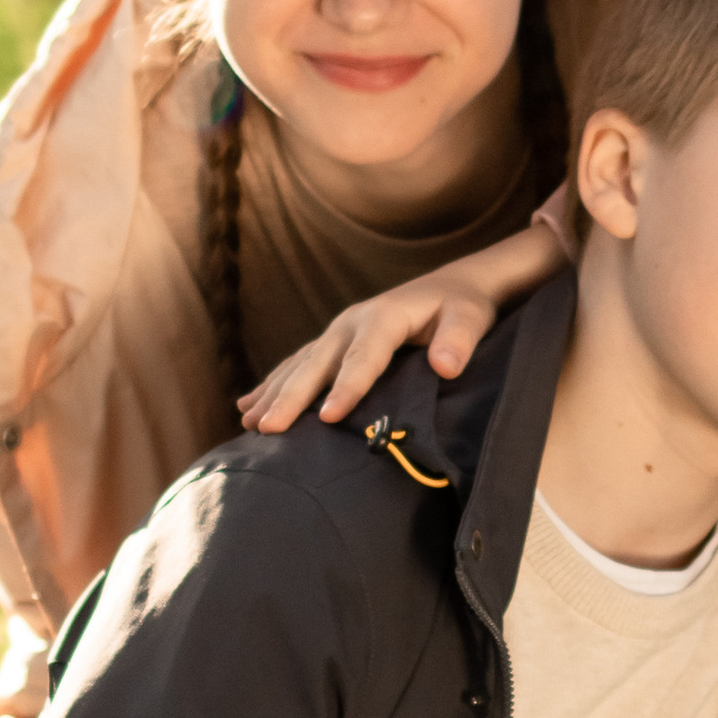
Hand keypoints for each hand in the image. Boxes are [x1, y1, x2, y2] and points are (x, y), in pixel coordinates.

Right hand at [240, 224, 563, 433]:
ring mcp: (338, 332)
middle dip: (291, 397)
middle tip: (267, 429)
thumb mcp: (471, 319)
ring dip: (273, 394)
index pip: (364, 358)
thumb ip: (459, 341)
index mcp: (384, 317)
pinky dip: (272, 384)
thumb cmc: (464, 308)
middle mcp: (352, 322)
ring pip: (300, 365)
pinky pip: (297, 364)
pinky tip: (247, 406)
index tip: (328, 418)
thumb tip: (447, 366)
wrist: (451, 287)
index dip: (347, 388)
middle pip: (318, 363)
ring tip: (249, 424)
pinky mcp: (334, 342)